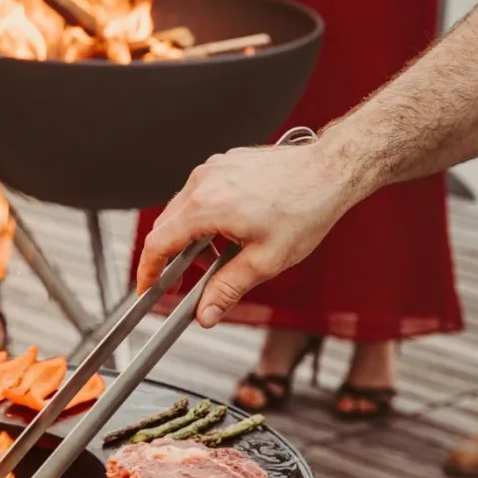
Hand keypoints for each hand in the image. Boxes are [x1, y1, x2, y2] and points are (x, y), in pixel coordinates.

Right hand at [136, 138, 356, 326]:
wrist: (331, 170)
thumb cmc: (305, 208)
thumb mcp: (265, 261)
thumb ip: (227, 290)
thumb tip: (205, 314)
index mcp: (206, 207)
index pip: (157, 244)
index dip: (147, 271)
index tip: (147, 288)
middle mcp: (202, 183)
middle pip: (165, 227)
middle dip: (167, 258)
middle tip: (178, 283)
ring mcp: (211, 169)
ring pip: (180, 210)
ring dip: (186, 237)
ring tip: (210, 259)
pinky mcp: (223, 163)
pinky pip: (198, 194)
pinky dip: (201, 217)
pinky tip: (225, 233)